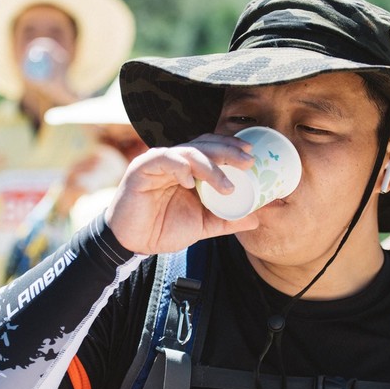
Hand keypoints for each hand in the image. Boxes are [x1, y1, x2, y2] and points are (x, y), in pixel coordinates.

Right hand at [105, 134, 260, 254]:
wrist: (133, 244)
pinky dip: (179, 167)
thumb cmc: (163, 229)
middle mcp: (174, 161)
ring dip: (210, 165)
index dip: (230, 146)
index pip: (211, 147)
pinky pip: (163, 159)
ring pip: (188, 152)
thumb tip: (256, 218)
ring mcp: (158, 162)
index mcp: (188, 169)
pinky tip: (190, 182)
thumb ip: (226, 220)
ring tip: (227, 185)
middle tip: (248, 162)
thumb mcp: (202, 225)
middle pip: (204, 145)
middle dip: (228, 151)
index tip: (251, 154)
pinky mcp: (141, 169)